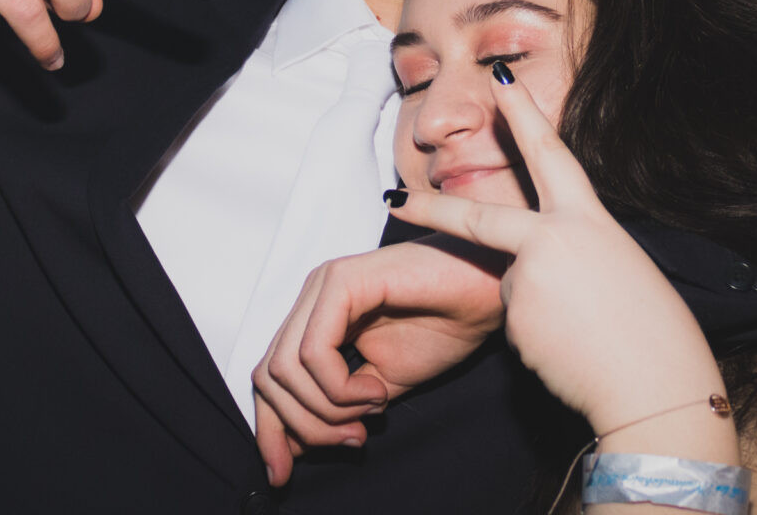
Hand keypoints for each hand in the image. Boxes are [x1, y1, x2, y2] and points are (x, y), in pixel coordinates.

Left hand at [252, 239, 505, 485]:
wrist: (487, 290)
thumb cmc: (444, 327)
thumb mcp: (379, 386)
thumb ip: (336, 409)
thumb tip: (293, 447)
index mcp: (316, 318)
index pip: (269, 377)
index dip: (270, 430)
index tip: (282, 474)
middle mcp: (311, 298)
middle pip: (269, 377)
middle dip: (302, 427)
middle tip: (353, 440)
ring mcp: (323, 285)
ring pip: (285, 369)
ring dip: (327, 409)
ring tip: (374, 407)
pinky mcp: (341, 282)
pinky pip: (314, 353)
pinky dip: (340, 387)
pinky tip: (377, 390)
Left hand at [386, 68, 725, 433]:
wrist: (656, 388)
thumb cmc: (656, 333)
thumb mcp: (621, 270)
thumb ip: (574, 253)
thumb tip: (535, 266)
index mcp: (589, 219)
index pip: (550, 153)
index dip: (523, 112)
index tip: (498, 77)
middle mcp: (553, 240)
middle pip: (477, 218)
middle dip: (430, 209)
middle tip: (392, 198)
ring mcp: (528, 281)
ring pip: (515, 288)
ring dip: (542, 310)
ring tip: (588, 333)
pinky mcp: (514, 323)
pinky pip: (518, 326)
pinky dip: (540, 338)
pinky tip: (572, 351)